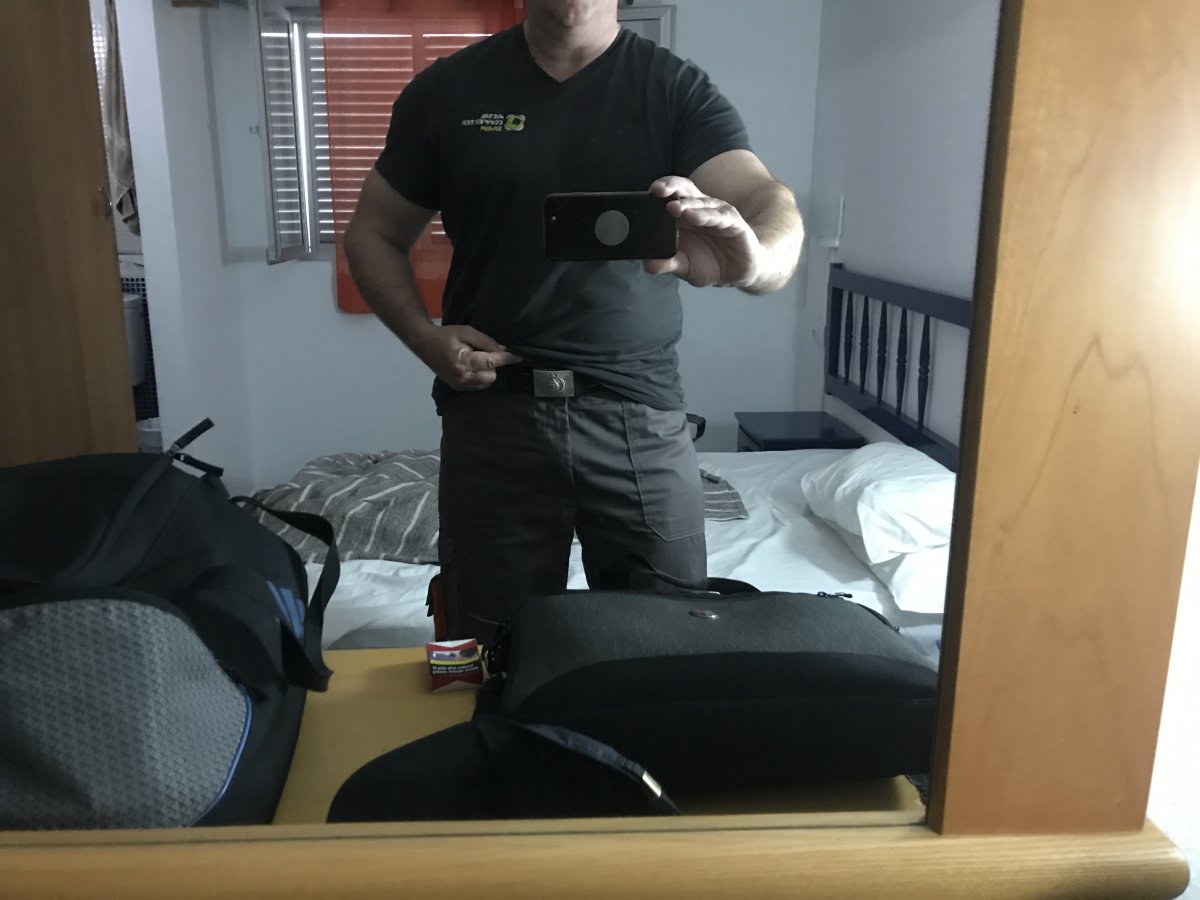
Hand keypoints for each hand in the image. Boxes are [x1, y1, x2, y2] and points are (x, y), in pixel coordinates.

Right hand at [410, 325, 521, 389]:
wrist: (424, 344)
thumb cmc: (446, 335)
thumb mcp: (467, 332)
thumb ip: (486, 342)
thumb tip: (503, 351)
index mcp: (465, 361)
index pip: (492, 363)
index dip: (507, 359)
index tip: (519, 357)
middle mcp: (463, 377)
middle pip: (492, 376)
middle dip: (494, 366)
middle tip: (486, 354)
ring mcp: (460, 385)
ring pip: (487, 383)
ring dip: (488, 373)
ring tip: (479, 360)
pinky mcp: (458, 388)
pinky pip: (479, 386)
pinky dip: (481, 378)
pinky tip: (475, 368)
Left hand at [643, 176, 761, 287]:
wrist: (738, 273)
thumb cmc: (709, 263)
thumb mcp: (684, 266)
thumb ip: (667, 263)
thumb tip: (648, 264)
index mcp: (683, 214)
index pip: (669, 195)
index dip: (659, 190)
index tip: (646, 193)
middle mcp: (699, 208)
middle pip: (683, 189)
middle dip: (670, 187)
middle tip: (656, 191)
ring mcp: (717, 213)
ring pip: (700, 202)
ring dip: (686, 204)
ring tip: (673, 208)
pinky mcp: (733, 222)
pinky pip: (719, 216)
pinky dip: (706, 215)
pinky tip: (694, 217)